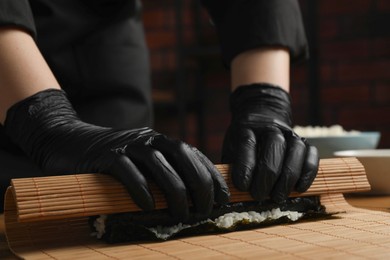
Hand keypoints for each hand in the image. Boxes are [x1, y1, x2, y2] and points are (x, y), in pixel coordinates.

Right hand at [4, 89, 229, 220]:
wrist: (69, 141)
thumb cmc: (111, 159)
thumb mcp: (140, 162)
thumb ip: (161, 171)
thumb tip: (191, 197)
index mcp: (160, 141)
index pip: (195, 154)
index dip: (212, 176)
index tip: (224, 199)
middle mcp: (148, 139)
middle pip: (183, 155)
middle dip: (200, 183)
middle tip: (206, 210)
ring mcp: (127, 145)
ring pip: (159, 164)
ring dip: (175, 191)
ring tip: (181, 216)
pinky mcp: (106, 156)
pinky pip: (127, 171)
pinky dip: (141, 189)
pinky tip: (148, 207)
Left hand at [222, 84, 317, 202]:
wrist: (262, 114)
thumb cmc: (243, 140)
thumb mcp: (231, 147)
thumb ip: (231, 166)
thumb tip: (227, 192)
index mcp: (247, 127)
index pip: (247, 144)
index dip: (245, 167)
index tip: (242, 187)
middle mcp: (271, 127)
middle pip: (274, 149)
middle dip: (266, 176)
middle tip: (259, 196)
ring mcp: (290, 133)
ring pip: (295, 151)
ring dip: (288, 177)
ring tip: (278, 196)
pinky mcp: (305, 141)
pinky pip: (312, 155)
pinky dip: (308, 173)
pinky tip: (299, 189)